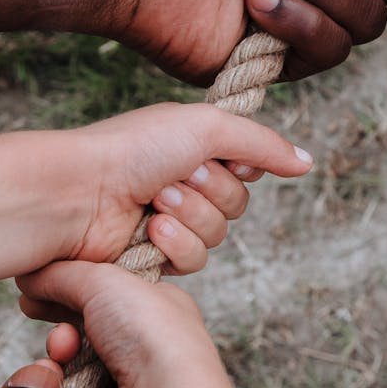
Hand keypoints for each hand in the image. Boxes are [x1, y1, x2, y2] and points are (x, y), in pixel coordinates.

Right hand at [13, 262, 232, 387]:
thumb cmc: (155, 336)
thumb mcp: (106, 281)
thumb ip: (65, 273)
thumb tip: (34, 277)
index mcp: (154, 303)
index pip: (103, 290)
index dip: (70, 290)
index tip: (42, 290)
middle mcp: (142, 341)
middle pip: (81, 329)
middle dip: (60, 331)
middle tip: (59, 332)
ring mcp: (125, 374)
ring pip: (69, 363)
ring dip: (53, 358)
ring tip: (63, 354)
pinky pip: (66, 385)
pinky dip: (55, 383)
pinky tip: (60, 380)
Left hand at [59, 103, 311, 273]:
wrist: (79, 192)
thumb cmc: (132, 148)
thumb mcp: (207, 126)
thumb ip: (263, 144)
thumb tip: (307, 162)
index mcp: (192, 145)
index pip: (247, 164)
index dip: (240, 165)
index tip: (223, 156)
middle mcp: (182, 180)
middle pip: (237, 203)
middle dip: (211, 190)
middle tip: (174, 176)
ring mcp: (168, 219)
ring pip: (218, 234)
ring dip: (192, 215)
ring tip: (156, 201)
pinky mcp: (153, 255)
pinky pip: (193, 260)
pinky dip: (176, 244)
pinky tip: (150, 231)